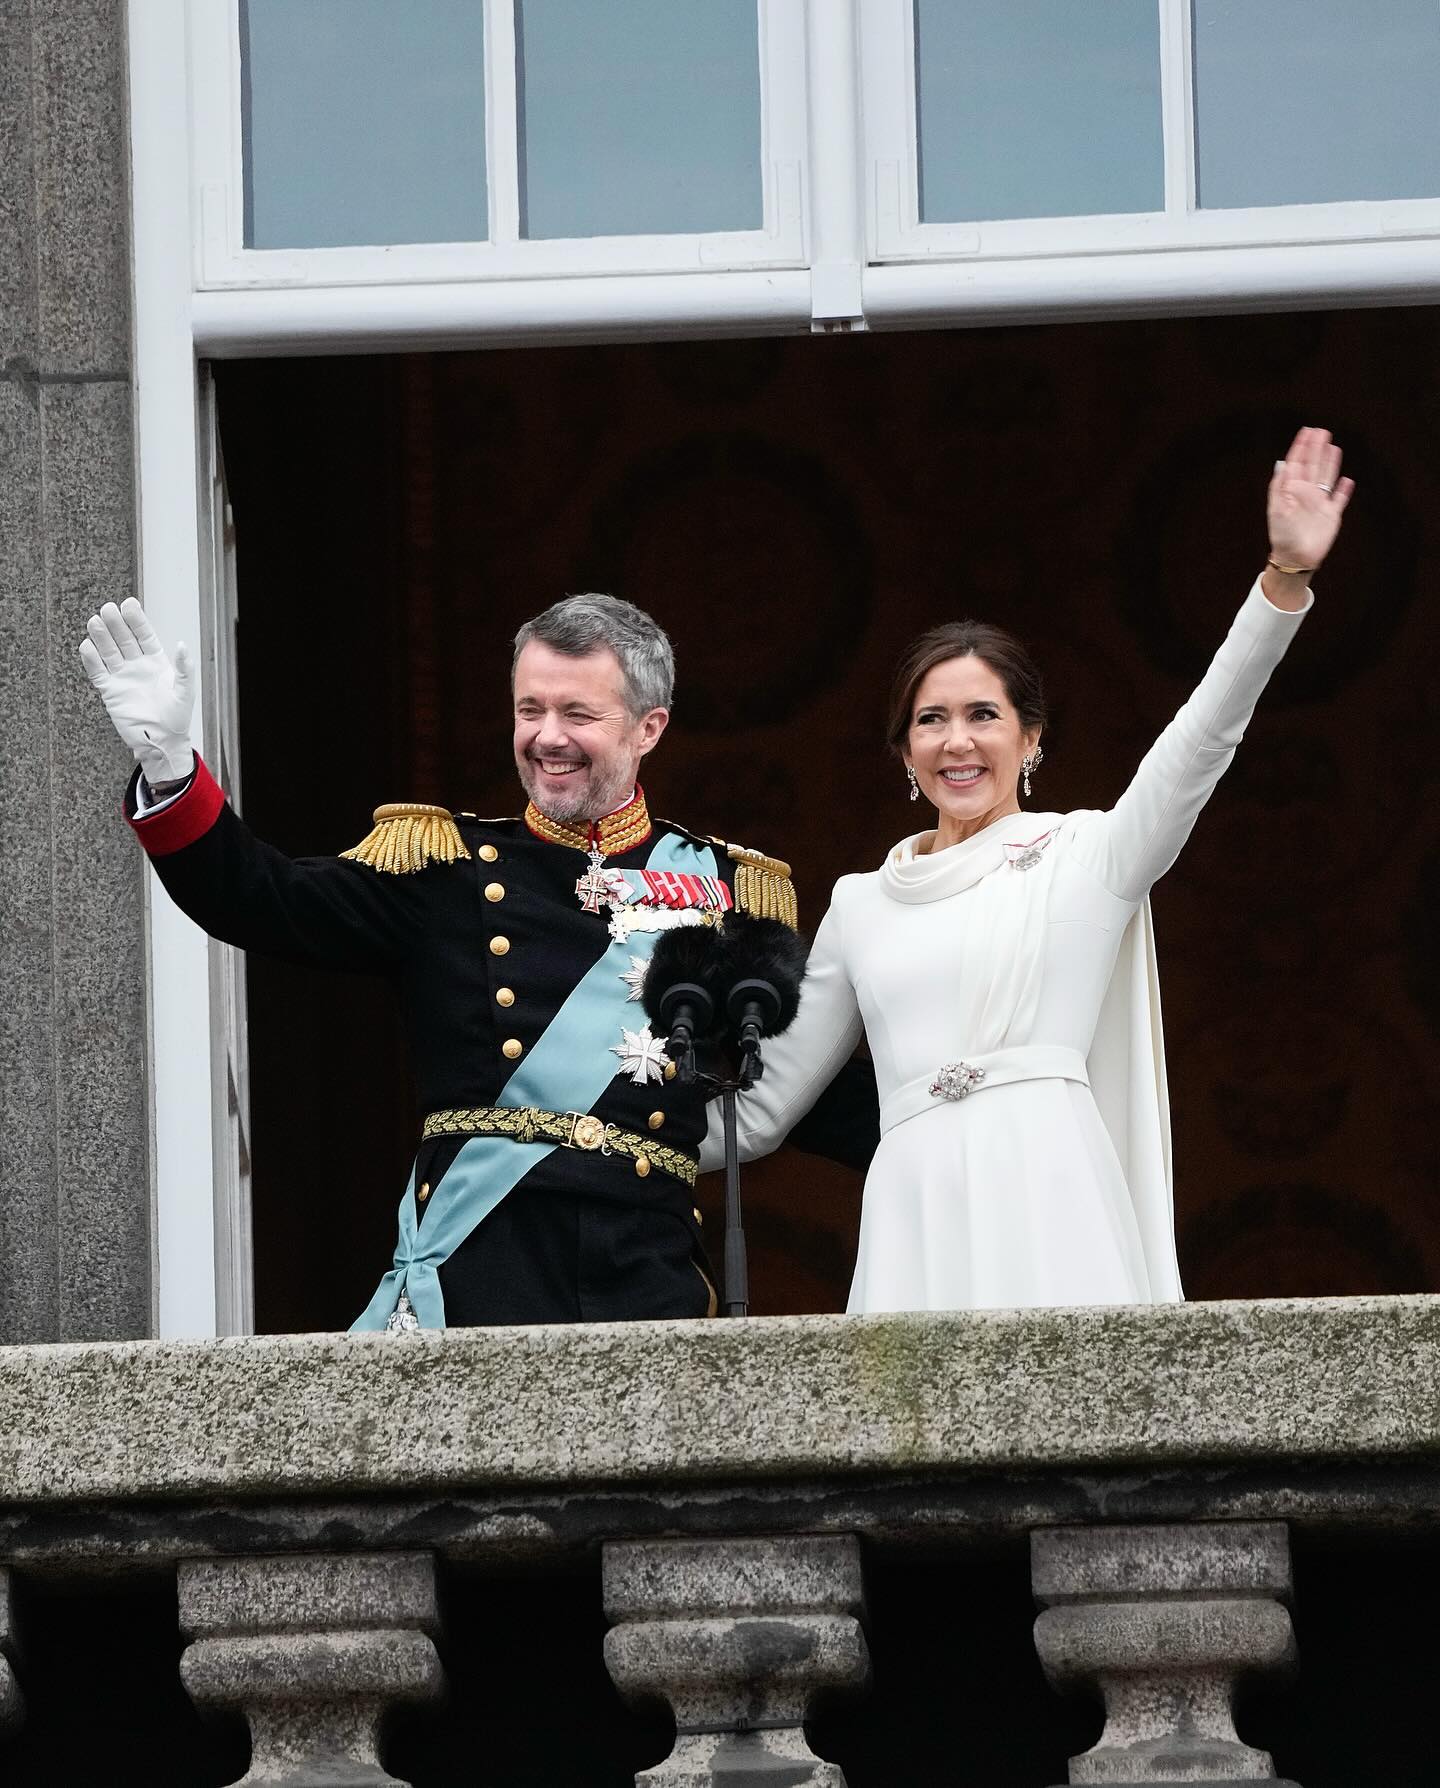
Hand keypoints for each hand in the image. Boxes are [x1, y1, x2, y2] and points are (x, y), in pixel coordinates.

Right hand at [79, 599, 195, 783]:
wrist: (163, 741)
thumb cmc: (177, 717)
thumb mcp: (185, 690)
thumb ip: (184, 667)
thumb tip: (181, 645)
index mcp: (156, 662)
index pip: (144, 636)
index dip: (137, 620)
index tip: (129, 604)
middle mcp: (137, 666)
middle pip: (124, 640)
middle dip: (116, 624)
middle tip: (108, 609)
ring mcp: (123, 677)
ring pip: (109, 652)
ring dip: (102, 637)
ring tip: (95, 621)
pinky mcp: (111, 692)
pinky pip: (98, 673)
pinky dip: (92, 661)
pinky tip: (87, 646)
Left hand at [1266, 426, 1354, 576]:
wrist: (1295, 558)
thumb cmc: (1283, 534)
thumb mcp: (1278, 509)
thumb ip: (1281, 486)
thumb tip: (1283, 464)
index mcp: (1292, 490)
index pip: (1297, 463)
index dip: (1302, 447)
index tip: (1307, 431)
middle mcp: (1306, 494)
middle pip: (1313, 466)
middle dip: (1316, 448)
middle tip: (1321, 431)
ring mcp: (1319, 504)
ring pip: (1326, 478)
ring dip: (1330, 462)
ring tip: (1333, 447)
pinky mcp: (1331, 516)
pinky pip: (1339, 500)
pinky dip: (1344, 490)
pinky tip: (1347, 480)